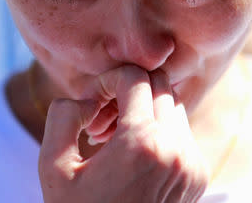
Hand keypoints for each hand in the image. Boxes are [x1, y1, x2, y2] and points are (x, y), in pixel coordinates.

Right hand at [39, 65, 208, 202]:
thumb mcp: (53, 168)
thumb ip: (64, 117)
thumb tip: (88, 98)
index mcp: (142, 143)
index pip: (135, 77)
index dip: (107, 80)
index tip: (91, 103)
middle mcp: (176, 149)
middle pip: (158, 84)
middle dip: (127, 90)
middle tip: (101, 119)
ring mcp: (192, 163)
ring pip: (172, 104)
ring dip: (143, 108)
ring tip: (114, 137)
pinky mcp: (198, 175)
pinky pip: (180, 129)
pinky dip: (157, 128)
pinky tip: (132, 154)